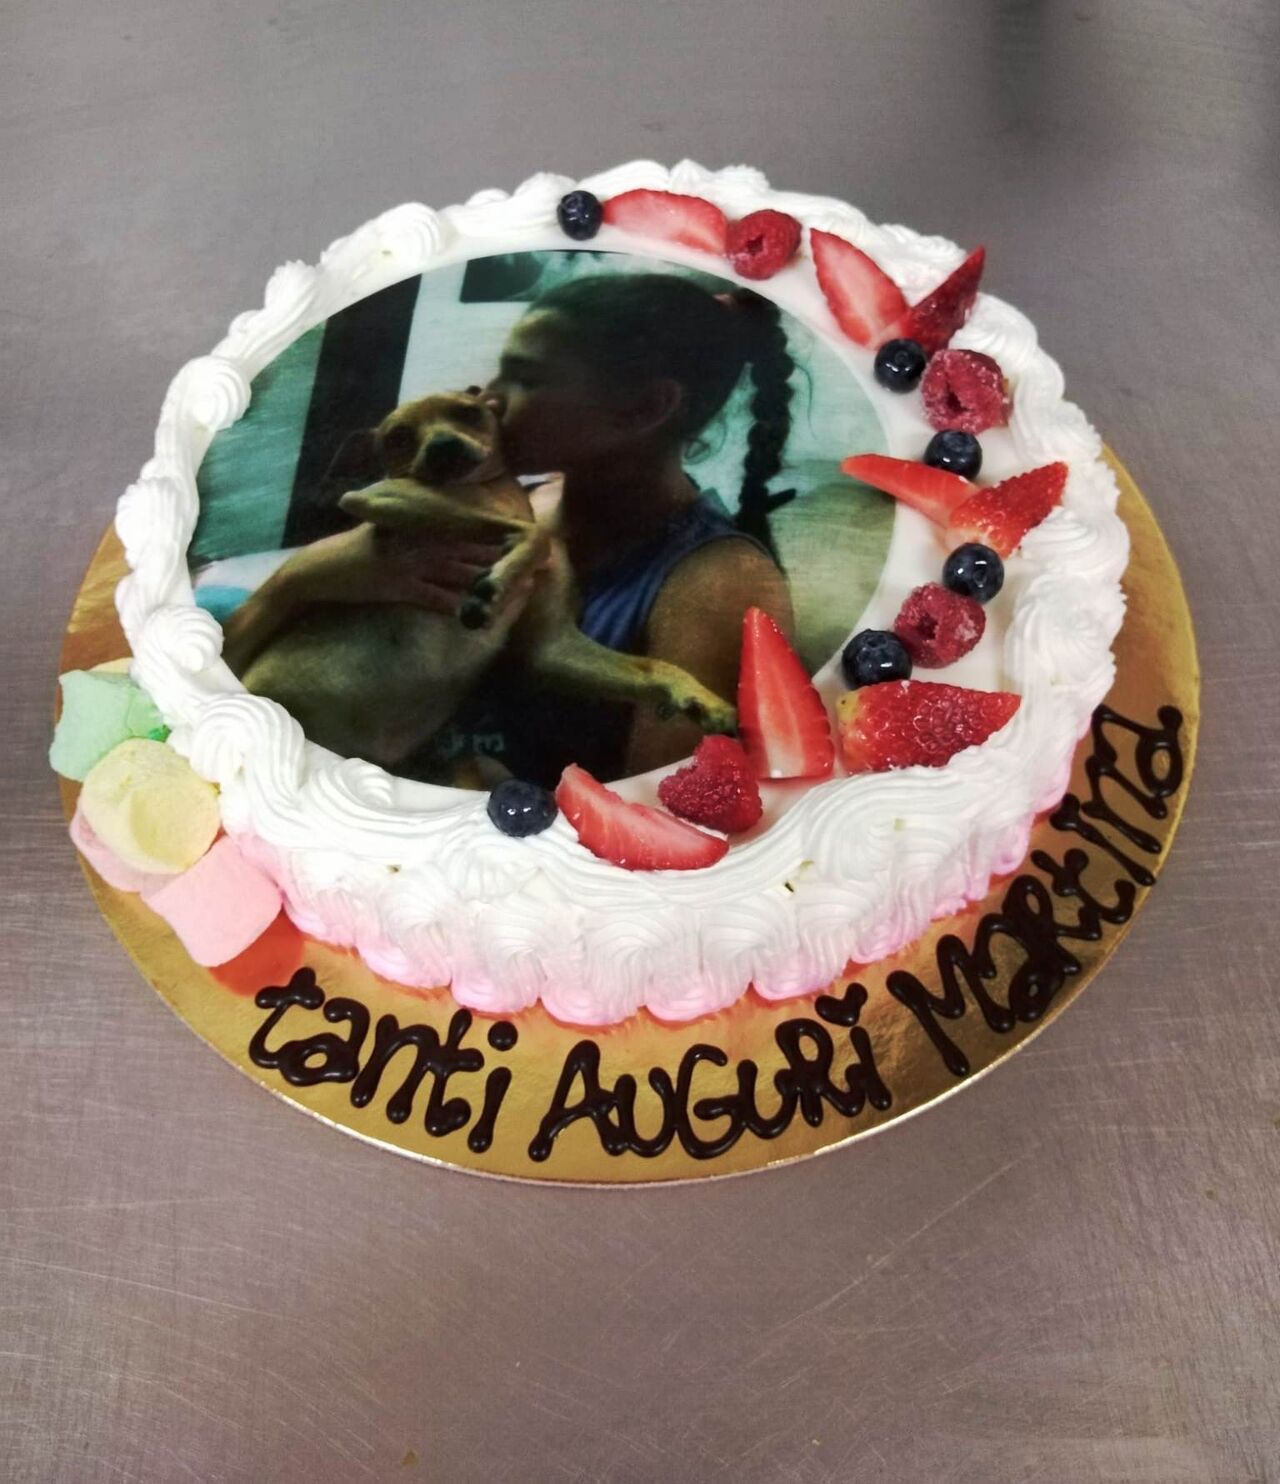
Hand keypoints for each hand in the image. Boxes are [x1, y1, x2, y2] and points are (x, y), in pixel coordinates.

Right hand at [280, 524, 508, 615]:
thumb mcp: (389, 535)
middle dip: (503, 558)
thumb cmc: (357, 553)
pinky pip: (430, 597)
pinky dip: (453, 605)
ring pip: (456, 572)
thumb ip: (418, 534)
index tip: (528, 539)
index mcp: (417, 528)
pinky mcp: (394, 586)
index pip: (464, 530)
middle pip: (469, 550)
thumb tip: (449, 542)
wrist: (319, 570)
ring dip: (488, 581)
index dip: (496, 536)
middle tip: (540, 562)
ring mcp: (406, 563)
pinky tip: (476, 612)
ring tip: (521, 586)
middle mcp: (416, 542)